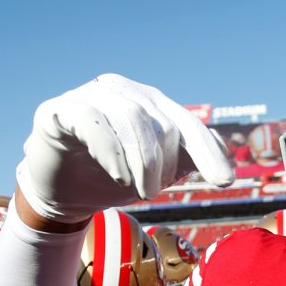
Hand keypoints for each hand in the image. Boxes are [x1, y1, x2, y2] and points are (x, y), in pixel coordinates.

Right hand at [17, 73, 233, 221]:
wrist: (61, 192)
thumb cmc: (110, 177)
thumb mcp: (155, 172)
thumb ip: (187, 158)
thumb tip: (225, 151)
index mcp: (148, 103)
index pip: (187, 124)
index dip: (207, 152)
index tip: (225, 182)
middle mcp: (122, 91)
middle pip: (160, 123)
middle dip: (162, 165)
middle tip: (152, 194)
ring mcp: (90, 96)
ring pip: (130, 119)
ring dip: (140, 162)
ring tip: (137, 190)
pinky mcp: (60, 110)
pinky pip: (92, 120)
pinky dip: (111, 151)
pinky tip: (117, 176)